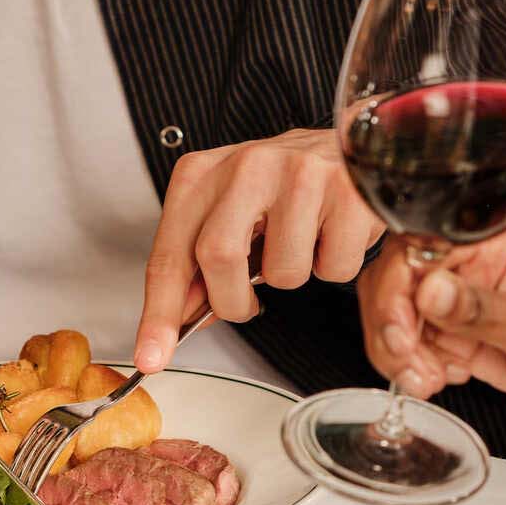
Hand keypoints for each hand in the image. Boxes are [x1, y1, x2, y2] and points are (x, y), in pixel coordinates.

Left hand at [134, 129, 382, 371]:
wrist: (353, 146)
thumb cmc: (283, 187)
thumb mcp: (230, 213)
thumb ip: (201, 262)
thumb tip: (184, 317)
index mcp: (202, 174)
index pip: (170, 254)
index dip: (160, 313)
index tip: (151, 358)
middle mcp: (246, 166)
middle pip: (218, 258)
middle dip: (233, 301)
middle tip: (248, 303)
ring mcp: (299, 174)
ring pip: (283, 273)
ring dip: (294, 277)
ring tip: (303, 243)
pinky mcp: (346, 192)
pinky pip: (333, 268)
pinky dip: (334, 266)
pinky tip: (333, 233)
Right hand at [360, 219, 505, 425]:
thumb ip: (482, 309)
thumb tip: (428, 290)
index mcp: (493, 241)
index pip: (415, 249)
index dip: (397, 291)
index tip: (404, 333)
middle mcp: (471, 266)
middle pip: (394, 282)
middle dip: (391, 328)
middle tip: (413, 364)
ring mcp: (464, 302)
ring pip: (397, 318)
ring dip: (399, 354)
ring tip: (430, 380)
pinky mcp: (462, 336)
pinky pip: (415, 346)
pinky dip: (415, 367)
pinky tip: (443, 379)